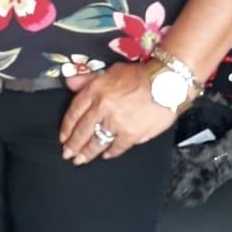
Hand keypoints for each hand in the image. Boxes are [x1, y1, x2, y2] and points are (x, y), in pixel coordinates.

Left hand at [59, 63, 174, 164]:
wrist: (167, 82)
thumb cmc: (140, 74)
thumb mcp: (111, 71)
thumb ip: (89, 79)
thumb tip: (69, 83)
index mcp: (96, 91)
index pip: (74, 112)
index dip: (66, 128)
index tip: (63, 138)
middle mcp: (102, 108)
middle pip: (82, 131)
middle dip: (73, 145)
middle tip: (68, 155)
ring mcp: (116, 123)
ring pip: (96, 142)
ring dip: (87, 153)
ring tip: (81, 160)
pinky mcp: (132, 134)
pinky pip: (117, 147)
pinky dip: (110, 153)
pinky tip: (106, 155)